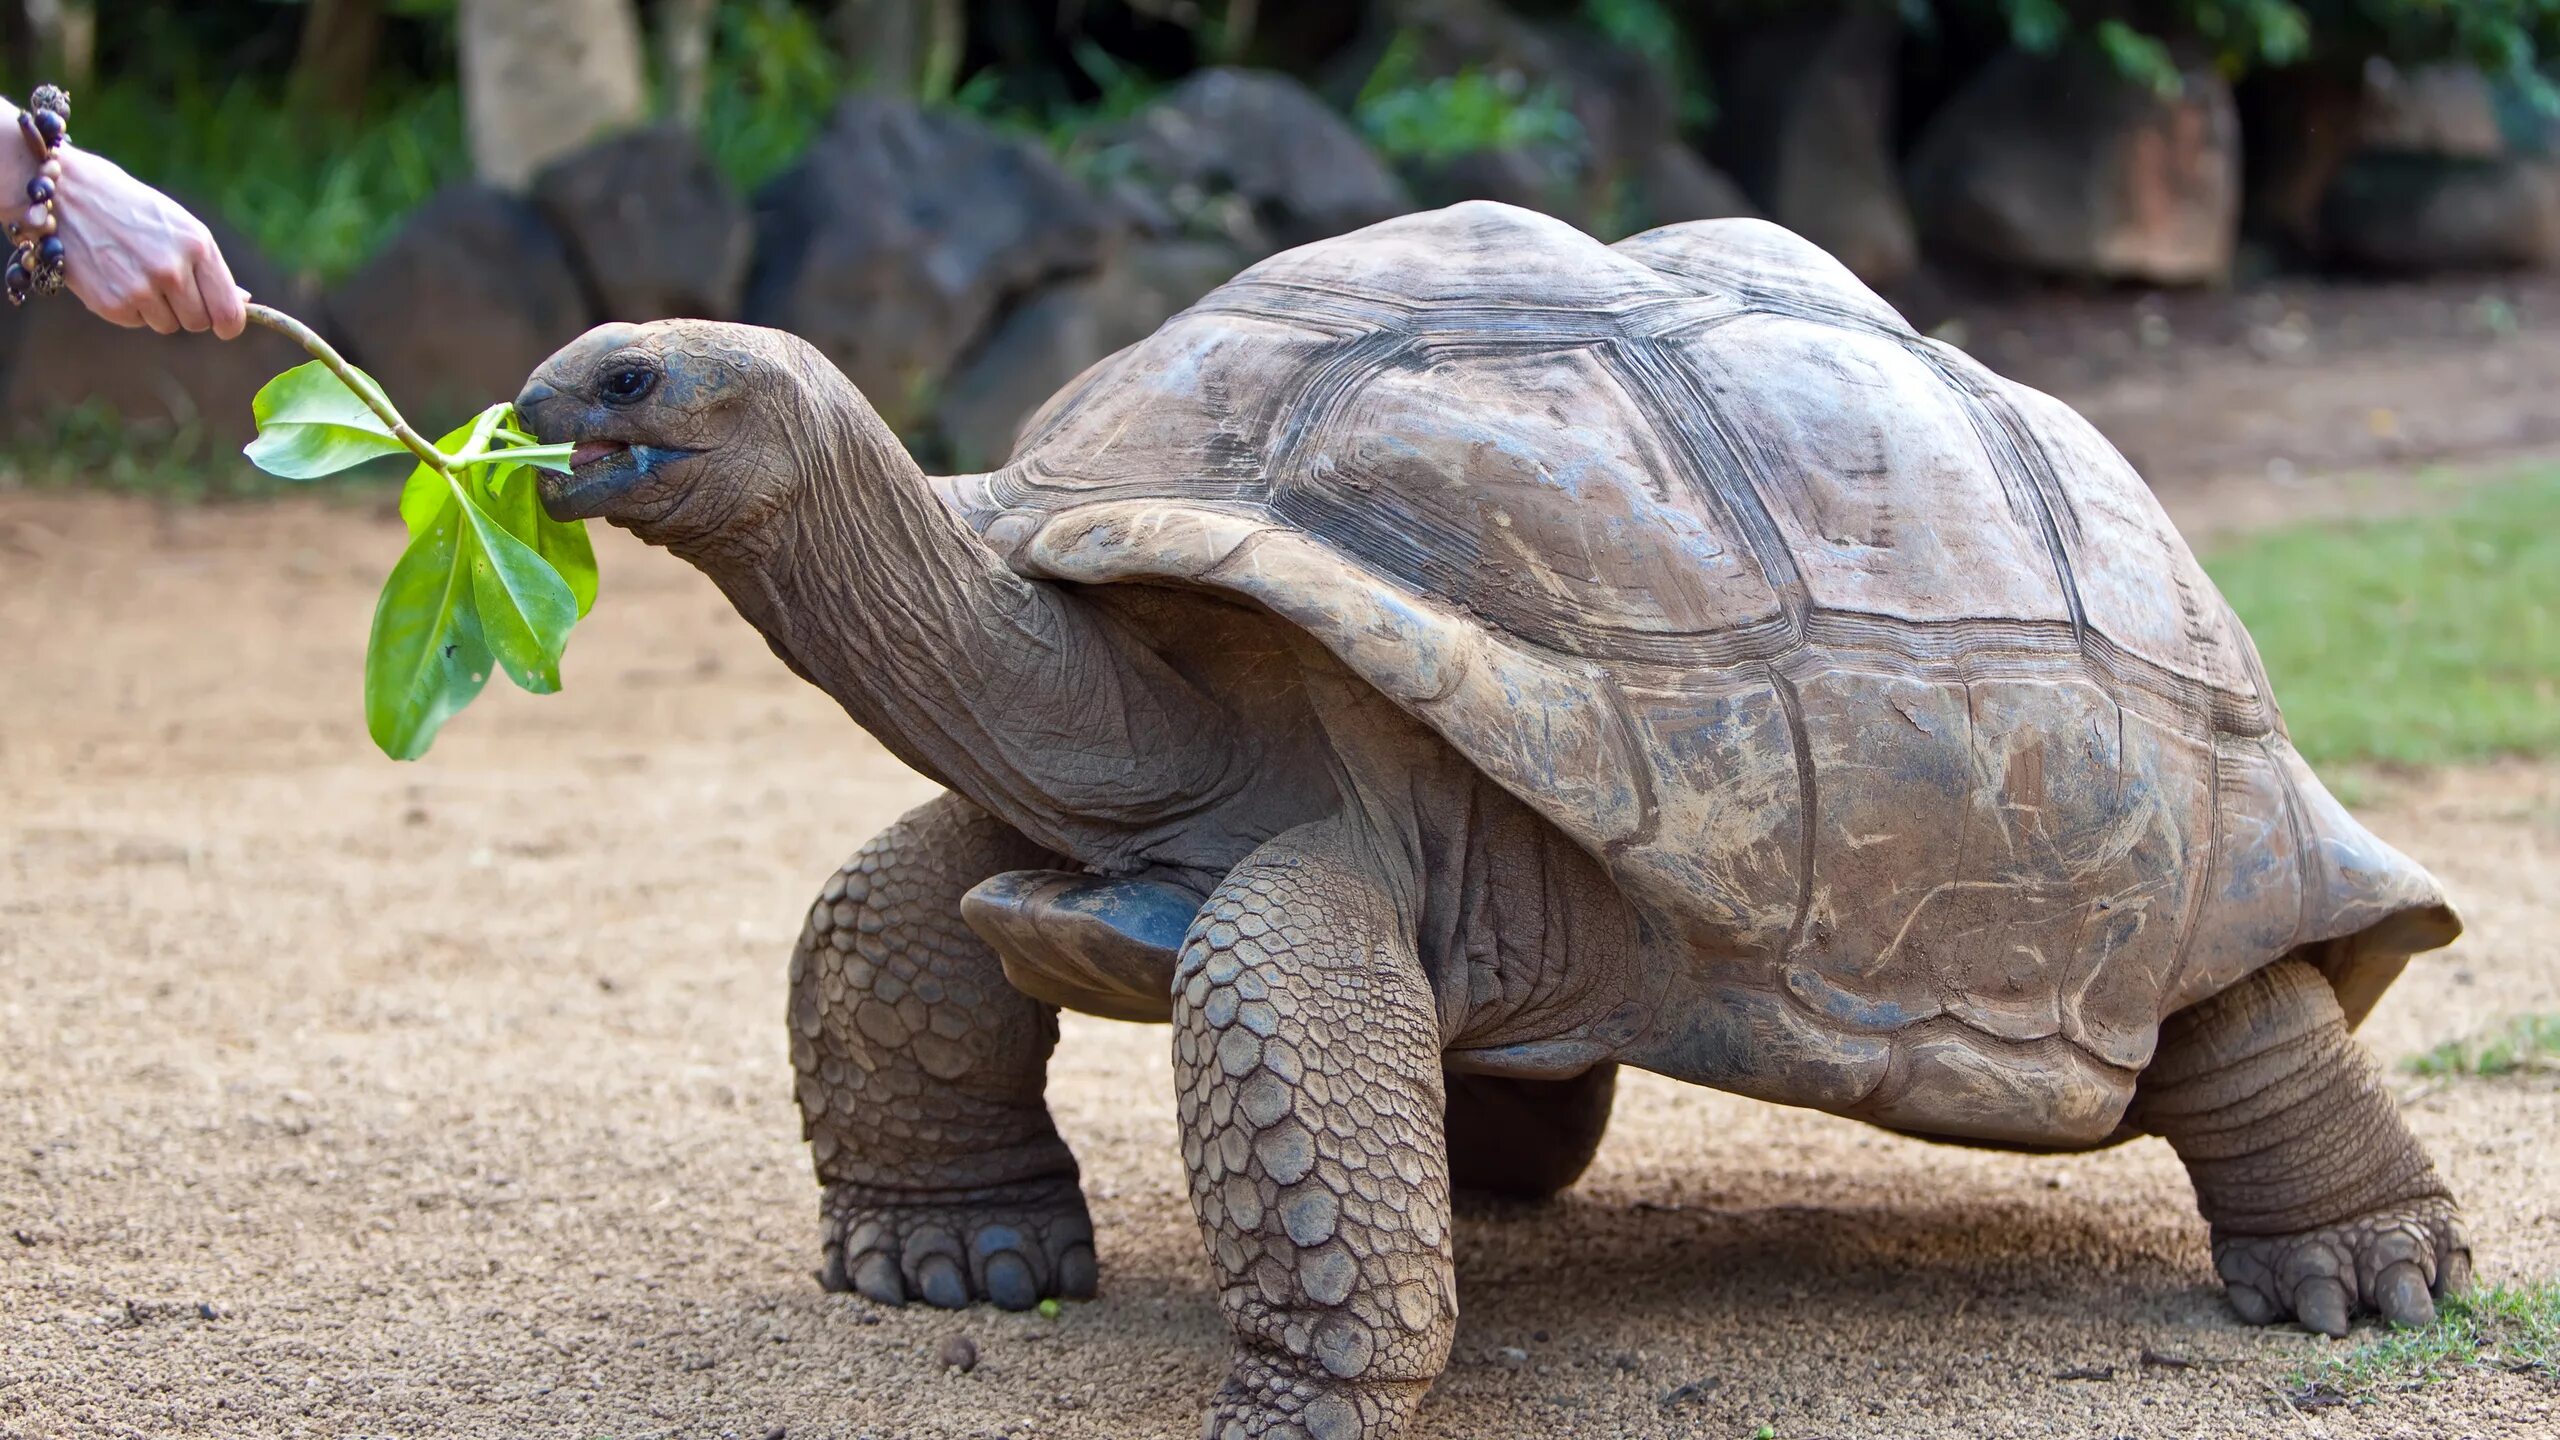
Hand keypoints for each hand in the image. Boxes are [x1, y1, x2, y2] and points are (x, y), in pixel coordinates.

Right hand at [51, 147, 249, 338]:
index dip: (229, 324)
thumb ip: (210, 267)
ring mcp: (140, 289)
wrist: (67, 195)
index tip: (224, 324)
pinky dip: (129, 307)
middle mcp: (171, 271)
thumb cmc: (132, 209)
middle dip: (188, 310)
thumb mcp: (180, 226)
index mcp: (197, 247)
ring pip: (168, 326)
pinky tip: (115, 276)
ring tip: (136, 272)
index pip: (229, 313)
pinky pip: (137, 322)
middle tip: (167, 284)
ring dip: (157, 308)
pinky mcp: (112, 304)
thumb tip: (243, 301)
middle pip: (199, 323)